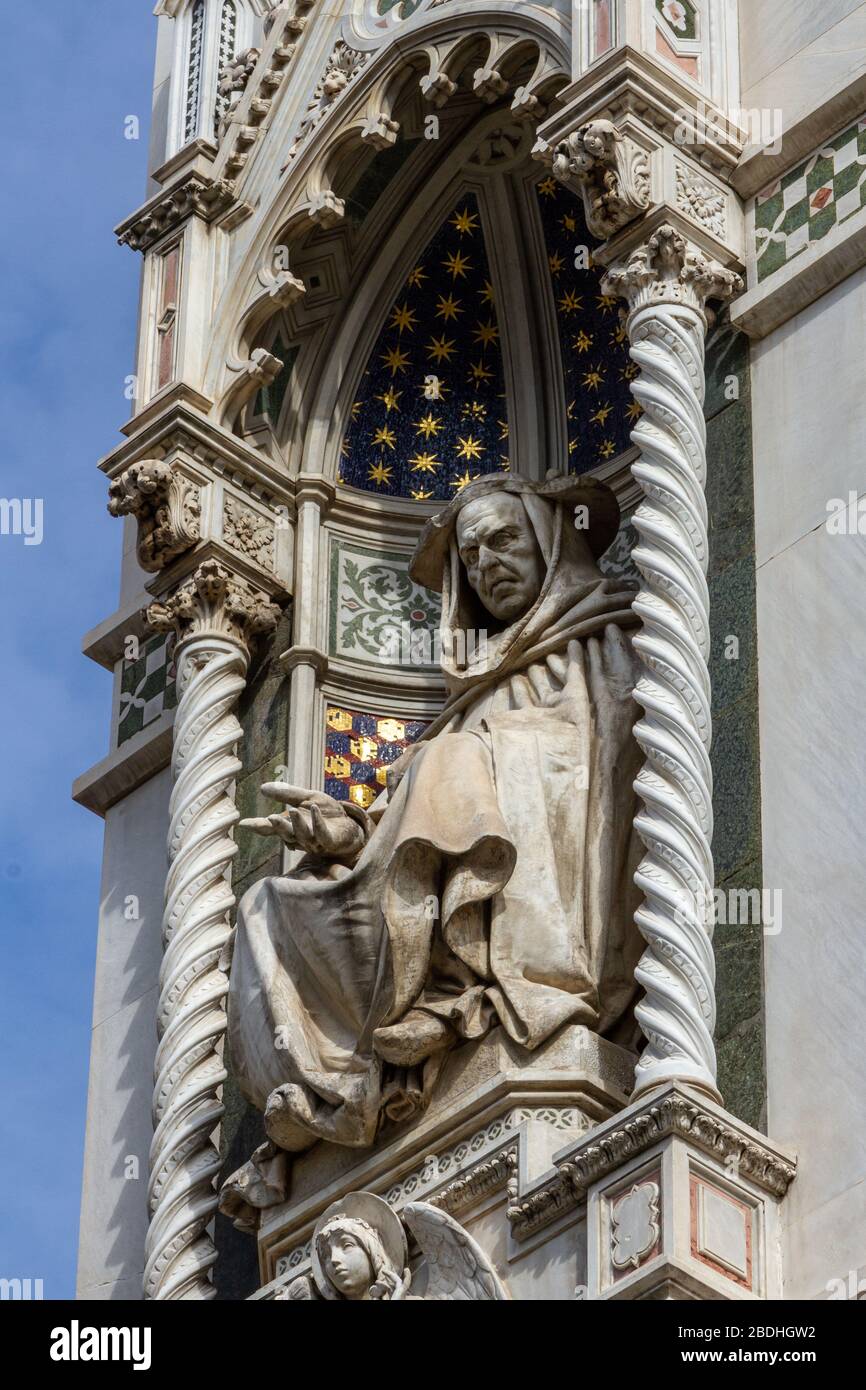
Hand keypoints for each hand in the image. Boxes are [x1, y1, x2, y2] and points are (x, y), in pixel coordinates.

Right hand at [240, 783, 367, 862]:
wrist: (351, 824)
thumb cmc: (327, 813)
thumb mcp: (307, 797)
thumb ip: (287, 794)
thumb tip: (262, 788)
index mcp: (291, 826)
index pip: (272, 827)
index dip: (258, 826)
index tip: (243, 824)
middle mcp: (300, 836)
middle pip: (286, 834)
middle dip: (279, 827)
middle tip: (271, 818)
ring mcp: (315, 841)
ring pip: (302, 835)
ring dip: (298, 824)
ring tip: (293, 811)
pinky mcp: (330, 841)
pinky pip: (322, 834)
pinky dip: (317, 822)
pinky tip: (314, 809)